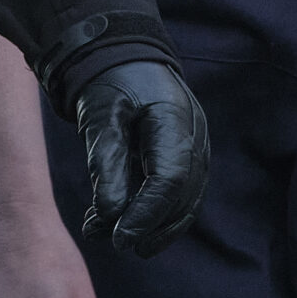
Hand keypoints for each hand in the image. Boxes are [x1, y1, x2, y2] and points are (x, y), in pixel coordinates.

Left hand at [72, 60, 208, 257]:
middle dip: (148, 226)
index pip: (169, 180)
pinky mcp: (187, 157)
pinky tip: (117, 222)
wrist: (123, 58)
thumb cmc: (110, 83)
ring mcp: (196, 146)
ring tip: (106, 234)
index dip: (146, 215)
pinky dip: (152, 212)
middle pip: (182, 197)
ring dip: (149, 225)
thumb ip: (105, 161)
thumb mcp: (99, 115)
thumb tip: (110, 215)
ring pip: (184, 201)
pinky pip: (178, 194)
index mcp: (175, 118)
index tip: (119, 239)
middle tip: (107, 239)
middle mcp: (195, 135)